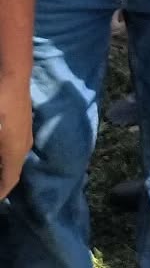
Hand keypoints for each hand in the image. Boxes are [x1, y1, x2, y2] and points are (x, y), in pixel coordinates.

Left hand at [0, 71, 31, 198]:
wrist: (12, 76)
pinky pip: (14, 149)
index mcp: (15, 151)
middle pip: (12, 172)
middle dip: (2, 183)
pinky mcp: (21, 125)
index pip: (9, 181)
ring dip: (4, 170)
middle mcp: (23, 145)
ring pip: (14, 160)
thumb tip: (1, 165)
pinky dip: (5, 158)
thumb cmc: (0, 106)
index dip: (0, 194)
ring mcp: (24, 134)